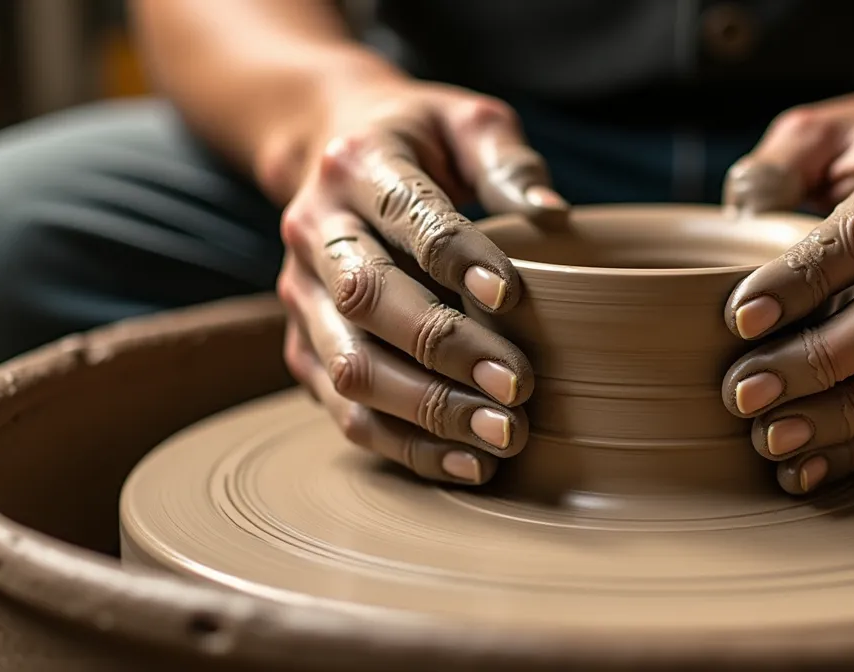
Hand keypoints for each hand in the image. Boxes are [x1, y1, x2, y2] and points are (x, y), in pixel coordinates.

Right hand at [275, 75, 566, 485]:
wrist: (331, 151)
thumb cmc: (424, 143)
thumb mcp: (467, 124)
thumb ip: (507, 162)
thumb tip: (553, 215)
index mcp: (357, 165)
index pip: (405, 214)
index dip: (456, 257)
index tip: (513, 296)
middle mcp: (314, 231)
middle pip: (369, 298)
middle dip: (446, 349)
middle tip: (520, 387)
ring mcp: (301, 296)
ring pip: (350, 365)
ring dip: (428, 410)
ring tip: (503, 436)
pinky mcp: (304, 348)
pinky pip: (345, 411)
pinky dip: (407, 446)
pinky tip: (469, 464)